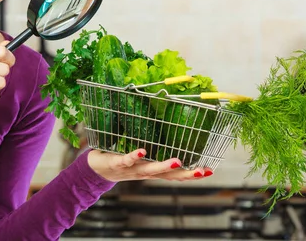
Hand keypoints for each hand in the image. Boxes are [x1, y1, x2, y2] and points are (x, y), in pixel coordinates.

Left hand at [87, 148, 213, 181]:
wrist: (95, 171)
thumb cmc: (121, 161)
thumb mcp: (140, 157)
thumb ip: (153, 148)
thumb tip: (168, 130)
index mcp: (151, 171)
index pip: (175, 174)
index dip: (192, 174)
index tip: (210, 170)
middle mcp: (144, 172)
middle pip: (167, 176)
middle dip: (185, 174)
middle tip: (203, 171)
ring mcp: (131, 169)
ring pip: (149, 169)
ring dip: (164, 166)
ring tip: (178, 161)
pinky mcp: (117, 163)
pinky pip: (126, 159)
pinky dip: (134, 156)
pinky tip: (142, 150)